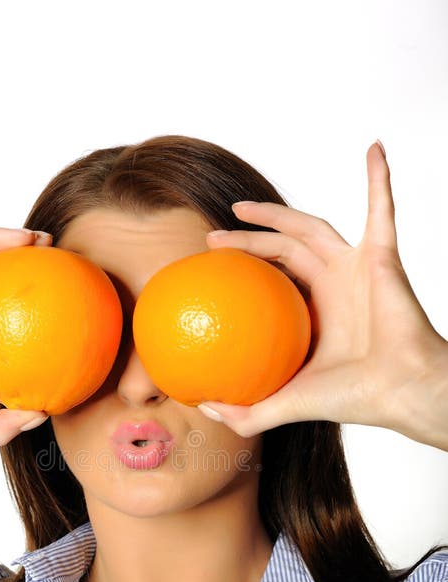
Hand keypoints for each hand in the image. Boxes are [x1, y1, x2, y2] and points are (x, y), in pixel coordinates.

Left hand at [200, 142, 447, 448]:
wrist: (400, 390)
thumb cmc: (354, 399)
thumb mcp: (286, 405)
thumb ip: (248, 413)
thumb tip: (202, 409)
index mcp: (316, 313)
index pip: (273, 281)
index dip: (244, 271)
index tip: (211, 268)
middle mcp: (334, 286)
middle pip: (282, 250)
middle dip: (247, 240)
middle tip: (212, 238)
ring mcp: (356, 268)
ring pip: (310, 227)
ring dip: (277, 213)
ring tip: (240, 207)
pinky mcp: (381, 256)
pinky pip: (382, 208)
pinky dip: (379, 178)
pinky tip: (373, 148)